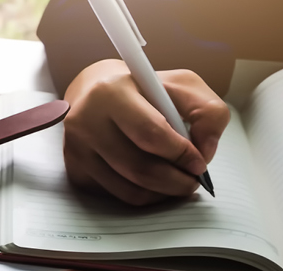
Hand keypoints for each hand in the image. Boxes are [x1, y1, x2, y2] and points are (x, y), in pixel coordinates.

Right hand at [63, 59, 228, 204]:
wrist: (96, 93)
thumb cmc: (145, 91)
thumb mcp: (183, 86)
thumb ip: (208, 112)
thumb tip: (204, 152)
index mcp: (112, 91)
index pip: (150, 133)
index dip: (181, 154)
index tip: (199, 163)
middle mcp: (86, 119)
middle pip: (139, 168)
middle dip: (176, 182)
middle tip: (192, 182)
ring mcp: (76, 146)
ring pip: (129, 189)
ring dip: (162, 193)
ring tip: (176, 182)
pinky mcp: (74, 168)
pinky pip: (116, 195)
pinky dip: (142, 195)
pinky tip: (152, 182)